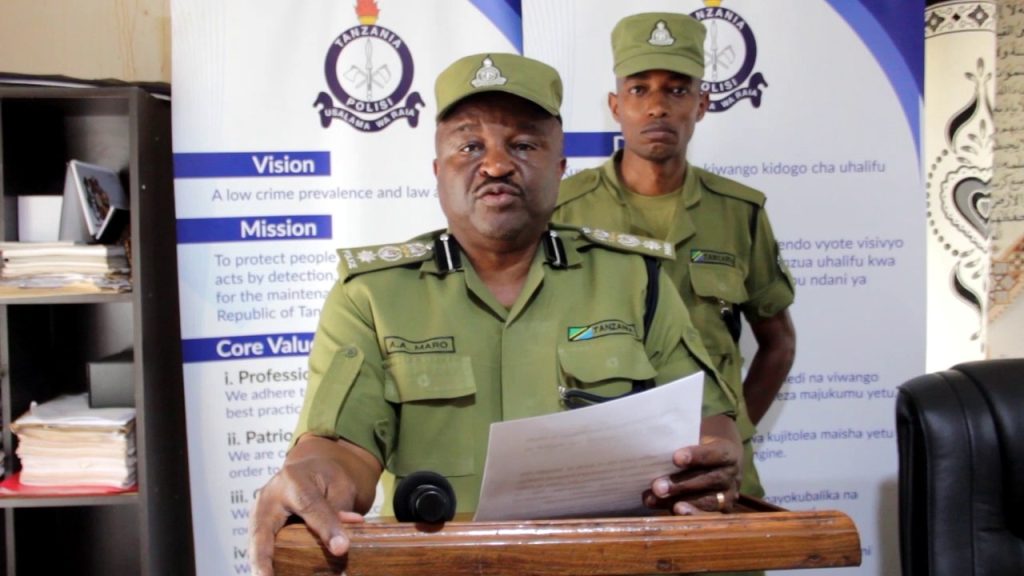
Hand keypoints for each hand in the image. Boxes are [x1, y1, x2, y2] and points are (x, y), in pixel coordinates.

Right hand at [248, 435, 380, 575]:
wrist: (308, 470)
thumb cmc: (325, 478)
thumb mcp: (340, 486)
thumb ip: (340, 510)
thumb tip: (342, 543)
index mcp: (294, 480)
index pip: (310, 506)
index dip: (326, 528)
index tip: (341, 549)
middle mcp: (269, 497)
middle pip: (263, 532)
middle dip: (262, 559)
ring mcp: (259, 514)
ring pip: (256, 545)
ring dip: (262, 566)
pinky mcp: (257, 529)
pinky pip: (260, 550)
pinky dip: (266, 565)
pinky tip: (274, 575)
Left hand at [643, 416, 742, 514]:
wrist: (721, 459)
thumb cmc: (701, 445)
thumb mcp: (697, 437)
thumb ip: (682, 443)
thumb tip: (654, 445)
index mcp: (728, 453)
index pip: (714, 454)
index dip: (696, 456)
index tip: (675, 458)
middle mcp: (732, 475)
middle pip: (709, 480)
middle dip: (681, 485)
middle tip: (657, 487)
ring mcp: (729, 494)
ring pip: (707, 501)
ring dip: (678, 502)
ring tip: (656, 500)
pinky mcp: (723, 510)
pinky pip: (705, 515)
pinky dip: (685, 514)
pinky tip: (667, 511)